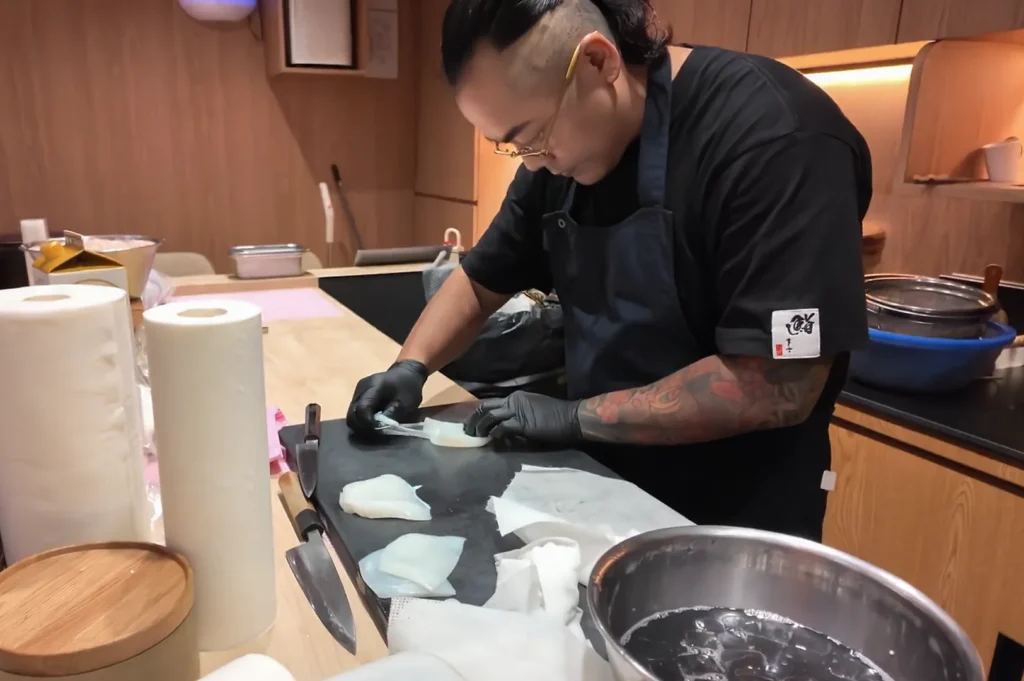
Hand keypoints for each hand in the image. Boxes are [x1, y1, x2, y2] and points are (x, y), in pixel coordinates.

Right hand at [346, 360, 428, 432]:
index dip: (367, 423)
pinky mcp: (358, 394)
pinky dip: (361, 419)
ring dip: (361, 423)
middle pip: (352, 413)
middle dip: (361, 426)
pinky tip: (372, 421)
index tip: (377, 431)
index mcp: (375, 386)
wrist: (406, 372)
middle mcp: (362, 387)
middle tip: (374, 433)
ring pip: (351, 413)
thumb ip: (393, 414)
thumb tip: (379, 427)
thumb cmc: (409, 387)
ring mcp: (358, 390)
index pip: (362, 408)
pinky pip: (354, 410)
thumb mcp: (408, 402)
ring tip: (374, 428)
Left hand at [464, 392, 582, 443]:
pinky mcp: (523, 423)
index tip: (470, 423)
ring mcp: (518, 411)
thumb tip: (502, 430)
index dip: (477, 413)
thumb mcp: (532, 412)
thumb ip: (517, 417)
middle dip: (473, 420)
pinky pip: (502, 428)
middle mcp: (513, 401)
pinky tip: (492, 440)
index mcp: (516, 398)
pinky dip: (495, 434)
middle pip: (485, 408)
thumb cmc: (555, 417)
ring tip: (475, 437)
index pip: (490, 404)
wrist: (571, 418)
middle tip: (467, 431)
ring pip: (490, 417)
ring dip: (480, 428)